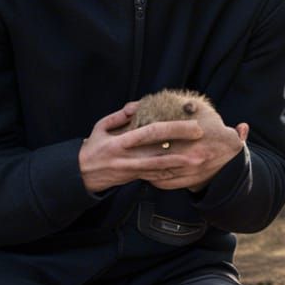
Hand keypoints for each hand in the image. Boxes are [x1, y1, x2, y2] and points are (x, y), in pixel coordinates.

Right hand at [79, 102, 248, 193]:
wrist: (81, 174)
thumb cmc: (93, 146)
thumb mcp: (101, 126)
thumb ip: (120, 115)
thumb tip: (137, 105)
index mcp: (120, 142)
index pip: (151, 132)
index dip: (173, 129)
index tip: (190, 125)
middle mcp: (128, 158)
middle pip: (160, 152)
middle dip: (182, 148)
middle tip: (202, 143)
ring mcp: (132, 171)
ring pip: (161, 168)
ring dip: (181, 165)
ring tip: (199, 161)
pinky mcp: (135, 179)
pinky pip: (156, 177)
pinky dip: (171, 174)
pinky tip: (186, 172)